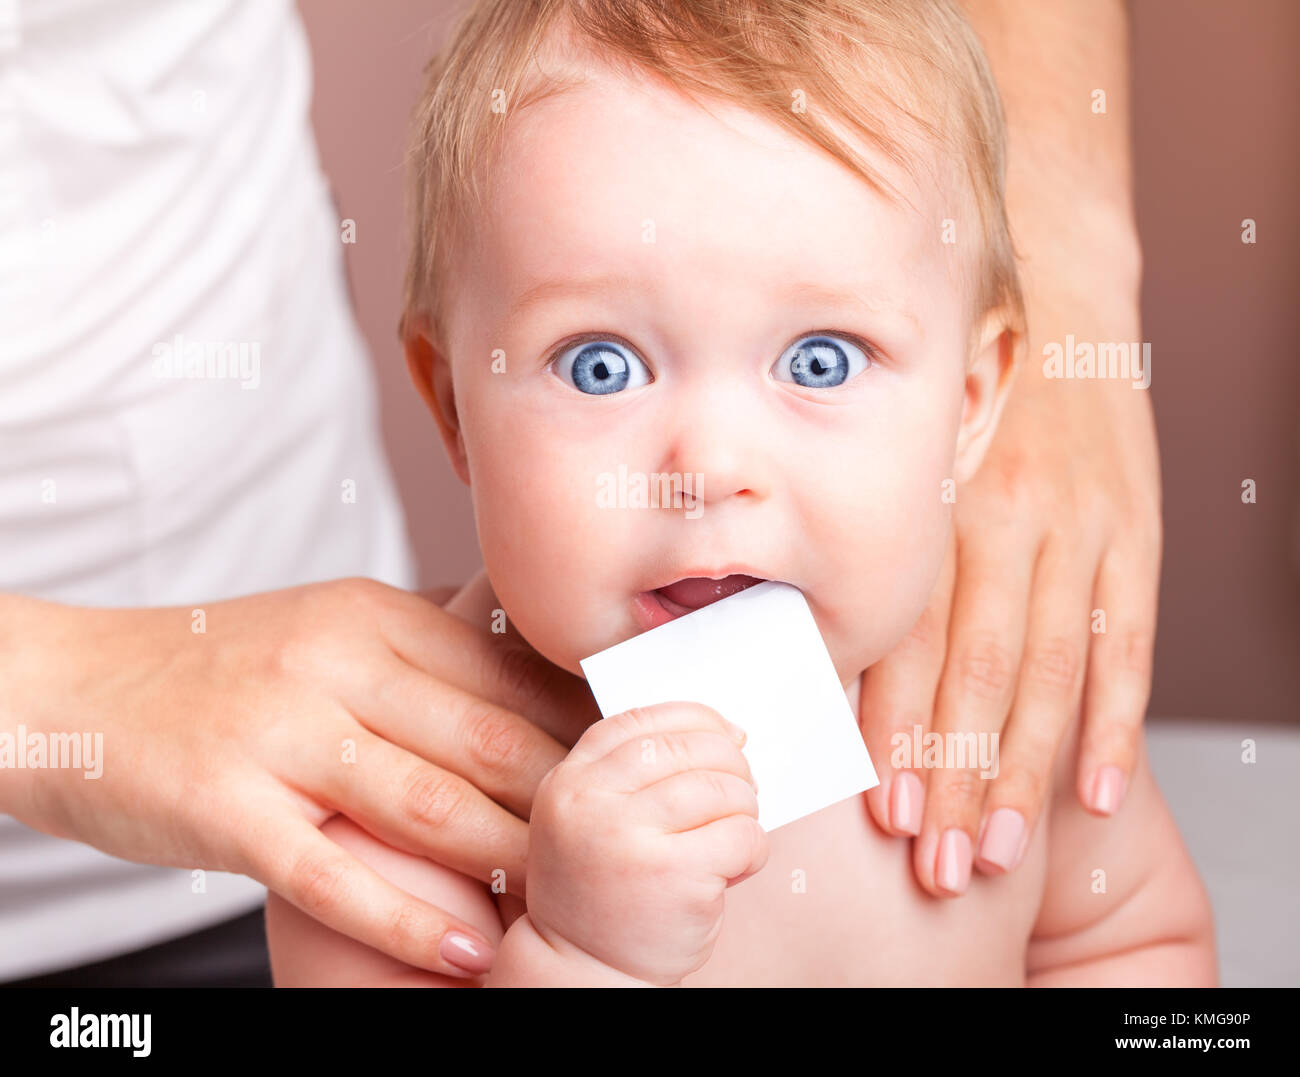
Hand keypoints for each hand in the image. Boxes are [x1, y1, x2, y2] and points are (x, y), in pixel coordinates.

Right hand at [0, 577, 596, 975]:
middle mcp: (336, 666)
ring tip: (570, 899)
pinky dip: (409, 914)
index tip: (638, 766)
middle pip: (485, 738)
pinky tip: (465, 944)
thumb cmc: (214, 666)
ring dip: (508, 856)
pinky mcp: (229, 805)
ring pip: (426, 803)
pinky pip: (334, 872)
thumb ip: (418, 653)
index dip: (580, 727)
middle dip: (569, 797)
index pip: (506, 675)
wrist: (75, 686)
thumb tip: (523, 670)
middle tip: (634, 841)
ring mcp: (281, 734)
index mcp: (371, 618)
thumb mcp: (327, 628)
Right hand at [525, 702, 767, 984]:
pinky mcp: (673, 876)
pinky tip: (732, 872)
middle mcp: (591, 802)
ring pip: (724, 789)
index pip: (643, 720)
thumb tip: (732, 733)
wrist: (583, 974)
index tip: (728, 735)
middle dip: (732, 767)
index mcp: (570, 781)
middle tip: (740, 796)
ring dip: (745, 812)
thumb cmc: (605, 892)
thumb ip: (640, 774)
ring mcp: (629, 838)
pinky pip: (744, 836)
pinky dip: (753, 851)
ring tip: (729, 841)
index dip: (696, 720)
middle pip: (691, 748)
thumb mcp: (594, 818)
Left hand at [858, 282, 1159, 895]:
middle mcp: (1005, 520)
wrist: (1058, 300)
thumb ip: (881, 544)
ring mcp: (1080, 527)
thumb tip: (830, 651)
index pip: (910, 640)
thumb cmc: (959, 398)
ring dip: (1022, 770)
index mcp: (936, 506)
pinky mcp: (1138, 532)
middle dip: (952, 776)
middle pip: (976, 672)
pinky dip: (1116, 721)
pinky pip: (1128, 641)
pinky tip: (1101, 792)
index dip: (895, 731)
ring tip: (997, 850)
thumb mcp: (909, 455)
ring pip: (1048, 669)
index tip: (879, 811)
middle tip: (933, 864)